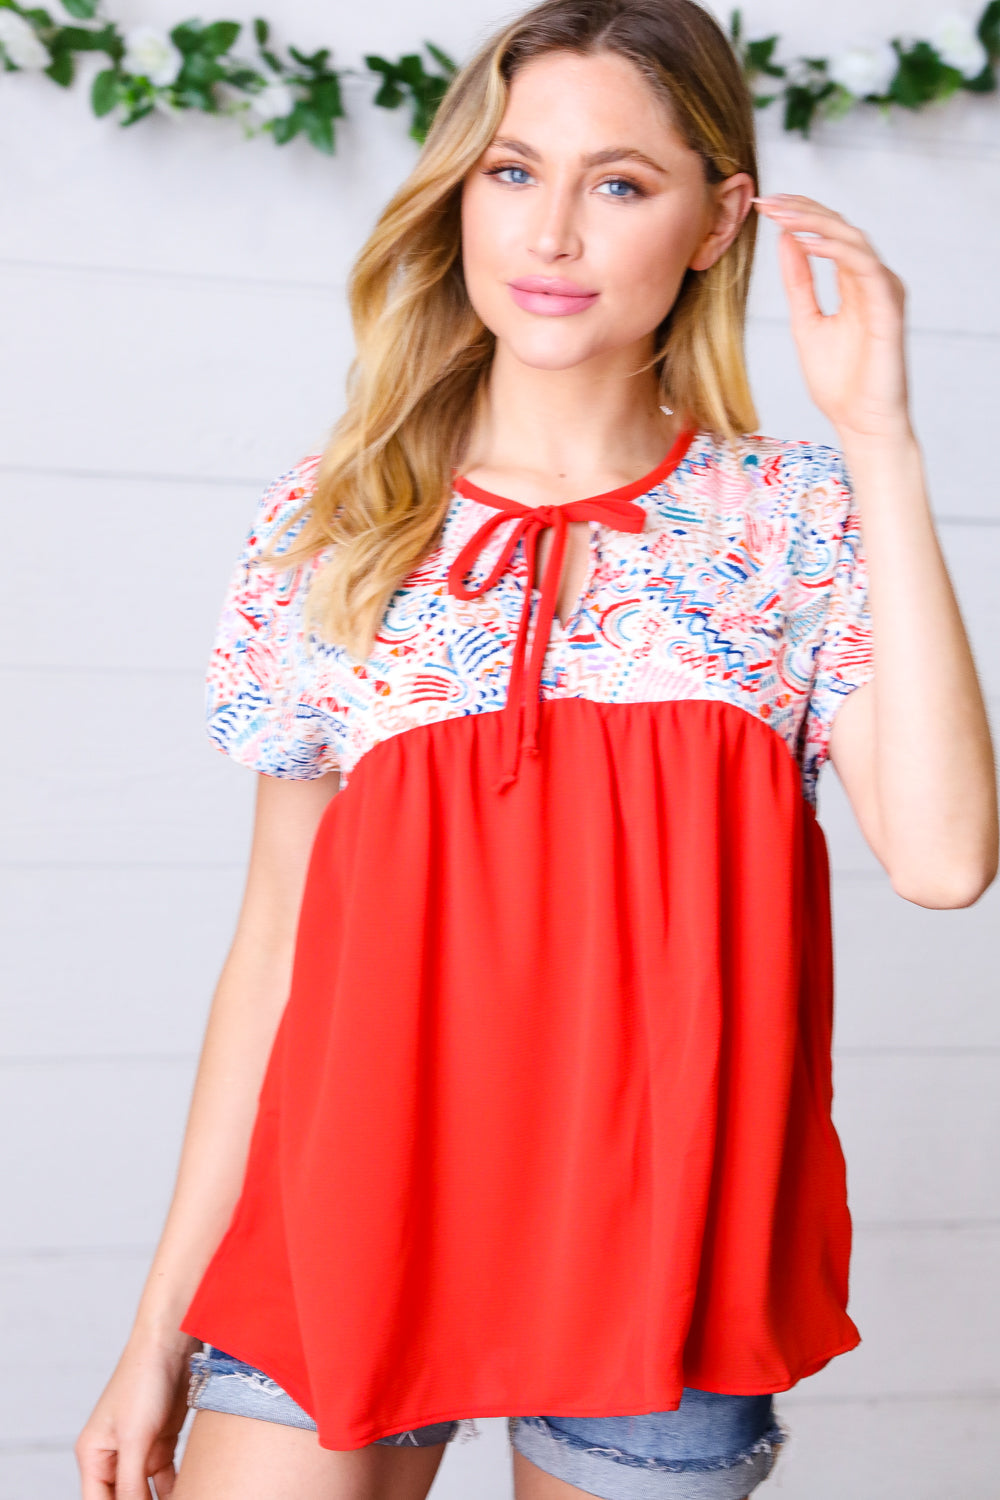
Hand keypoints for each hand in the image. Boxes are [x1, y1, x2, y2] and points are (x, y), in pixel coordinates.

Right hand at [75, 1328, 196, 1498]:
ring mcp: (139, 1449)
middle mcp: (113, 1456)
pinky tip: (194, 1492)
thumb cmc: (143, 1380)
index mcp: (93, 1455)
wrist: (172, 1342)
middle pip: (123, 1499)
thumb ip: (130, 1483)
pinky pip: (167, 1478)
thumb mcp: (135, 1438)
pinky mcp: (162, 1442)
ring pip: (147, 1493)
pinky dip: (177, 1488)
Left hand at [753, 193, 912, 443]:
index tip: (763, 205)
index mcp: (854, 283)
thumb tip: (787, 241)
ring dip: (815, 222)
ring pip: (852, 238)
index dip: (798, 216)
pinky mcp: (888, 305)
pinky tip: (807, 242)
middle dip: (802, 210)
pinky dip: (835, 250)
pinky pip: (863, 265)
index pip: (828, 235)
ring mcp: (883, 290)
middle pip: (840, 228)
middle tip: (766, 200)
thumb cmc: (839, 382)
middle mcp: (872, 280)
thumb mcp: (806, 323)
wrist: (860, 423)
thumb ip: (799, 283)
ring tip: (781, 215)